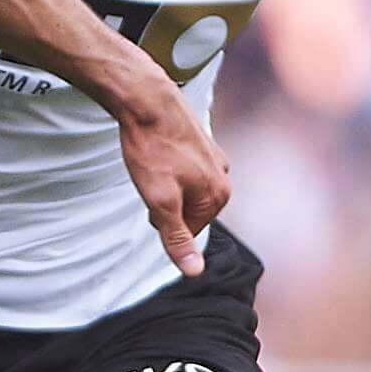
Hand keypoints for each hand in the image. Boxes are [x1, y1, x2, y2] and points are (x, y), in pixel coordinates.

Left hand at [112, 82, 229, 277]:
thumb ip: (177, 238)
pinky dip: (166, 167)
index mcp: (218, 195)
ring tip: (150, 166)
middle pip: (187, 211)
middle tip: (148, 181)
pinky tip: (155, 154)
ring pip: (184, 189)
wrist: (147, 99)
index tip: (150, 201)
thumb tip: (194, 271)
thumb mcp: (160, 202)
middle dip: (165, 203)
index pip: (188, 232)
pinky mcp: (202, 142)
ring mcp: (214, 157)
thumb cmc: (152, 148)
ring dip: (164, 185)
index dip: (161, 221)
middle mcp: (223, 177)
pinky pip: (183, 169)